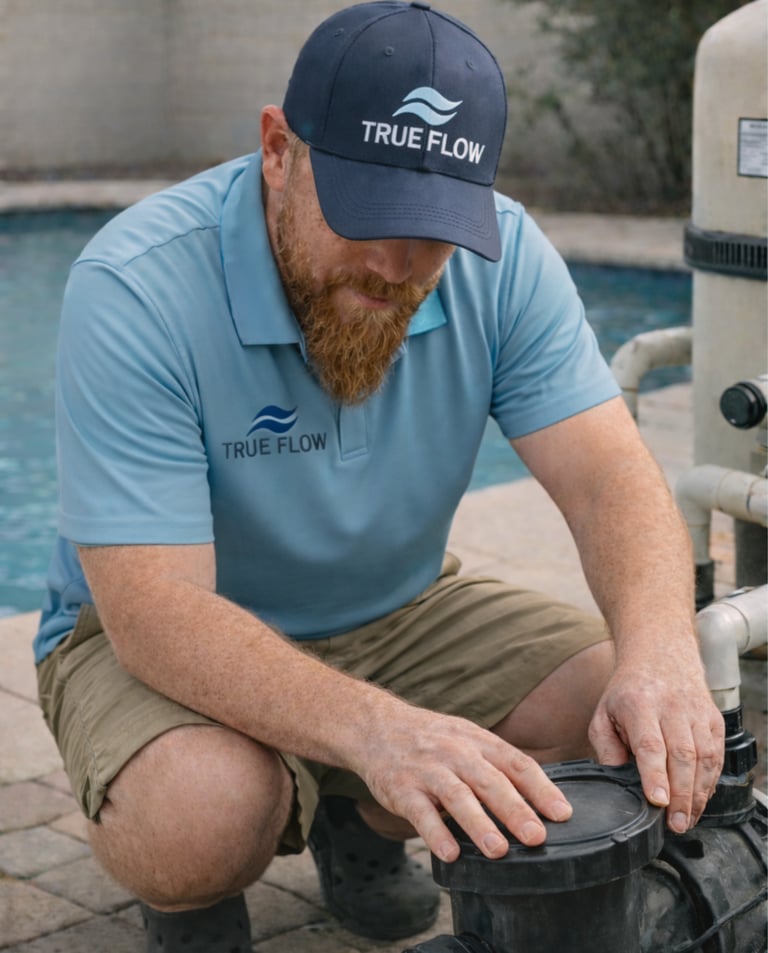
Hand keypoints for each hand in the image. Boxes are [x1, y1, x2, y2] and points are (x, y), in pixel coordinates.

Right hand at [354, 705, 573, 862]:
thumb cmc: (430, 739)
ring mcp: (427, 770)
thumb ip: (497, 764)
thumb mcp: (466, 738)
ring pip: (457, 796)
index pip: (515, 762)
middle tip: (537, 836)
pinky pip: (420, 813)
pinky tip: (450, 853)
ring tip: (499, 850)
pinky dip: (436, 834)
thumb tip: (540, 797)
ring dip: (479, 823)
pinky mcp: (401, 789)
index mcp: (477, 741)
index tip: (562, 814)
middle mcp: (455, 752)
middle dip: (515, 809)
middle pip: (490, 780)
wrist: (375, 726)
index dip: (540, 788)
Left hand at [588, 656, 723, 832]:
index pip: (650, 745)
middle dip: (681, 795)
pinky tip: (700, 799)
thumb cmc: (628, 691)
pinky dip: (711, 781)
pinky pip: (717, 755)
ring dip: (698, 794)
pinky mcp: (714, 719)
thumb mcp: (603, 713)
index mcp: (639, 704)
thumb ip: (606, 747)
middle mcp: (672, 707)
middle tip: (676, 824)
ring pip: (705, 757)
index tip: (658, 802)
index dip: (655, 776)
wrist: (660, 653)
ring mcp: (697, 712)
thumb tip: (616, 778)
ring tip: (688, 820)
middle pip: (682, 756)